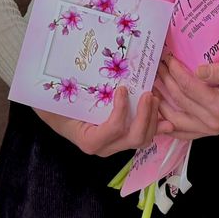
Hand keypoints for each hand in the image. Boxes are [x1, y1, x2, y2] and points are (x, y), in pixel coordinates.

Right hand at [35, 87, 163, 156]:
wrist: (52, 113)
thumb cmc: (53, 106)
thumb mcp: (56, 102)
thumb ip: (66, 93)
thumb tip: (67, 70)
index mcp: (89, 140)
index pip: (113, 129)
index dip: (122, 111)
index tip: (122, 89)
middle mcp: (105, 147)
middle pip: (134, 138)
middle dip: (146, 116)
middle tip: (148, 93)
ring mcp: (115, 144)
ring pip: (143, 139)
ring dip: (153, 119)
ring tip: (155, 98)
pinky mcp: (121, 137)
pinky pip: (142, 135)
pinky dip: (156, 126)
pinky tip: (166, 118)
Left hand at [154, 55, 218, 141]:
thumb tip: (199, 70)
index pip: (189, 87)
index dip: (176, 71)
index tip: (167, 57)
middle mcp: (212, 122)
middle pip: (180, 100)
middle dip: (166, 81)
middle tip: (157, 66)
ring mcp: (209, 129)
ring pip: (176, 119)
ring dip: (161, 104)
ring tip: (151, 86)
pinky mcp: (208, 131)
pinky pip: (184, 133)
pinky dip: (169, 126)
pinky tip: (157, 117)